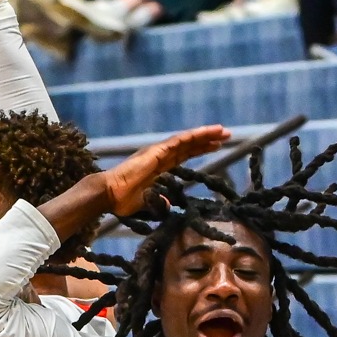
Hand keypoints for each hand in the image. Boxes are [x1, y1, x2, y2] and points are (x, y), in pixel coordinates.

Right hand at [102, 126, 231, 215]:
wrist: (110, 195)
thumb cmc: (123, 201)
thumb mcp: (148, 203)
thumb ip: (160, 201)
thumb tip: (169, 205)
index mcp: (158, 166)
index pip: (184, 155)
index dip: (199, 149)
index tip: (215, 146)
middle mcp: (159, 155)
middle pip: (189, 145)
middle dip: (207, 140)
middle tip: (226, 134)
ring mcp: (158, 152)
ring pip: (186, 140)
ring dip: (205, 135)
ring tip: (223, 131)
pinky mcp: (156, 152)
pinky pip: (179, 142)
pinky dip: (194, 136)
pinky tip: (208, 133)